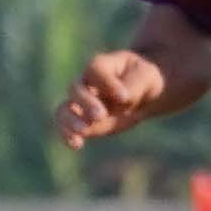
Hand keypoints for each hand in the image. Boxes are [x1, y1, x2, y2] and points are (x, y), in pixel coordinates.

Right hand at [55, 50, 169, 150]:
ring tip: (82, 131)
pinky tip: (77, 144)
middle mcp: (86, 83)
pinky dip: (68, 135)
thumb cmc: (142, 79)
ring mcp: (82, 103)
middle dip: (86, 103)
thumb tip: (121, 101)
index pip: (95, 70)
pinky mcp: (83, 121)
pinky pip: (67, 127)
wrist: (142, 94)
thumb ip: (133, 86)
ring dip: (70, 120)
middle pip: (76, 88)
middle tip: (100, 116)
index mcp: (101, 65)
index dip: (106, 83)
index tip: (123, 97)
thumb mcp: (145, 78)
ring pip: (64, 109)